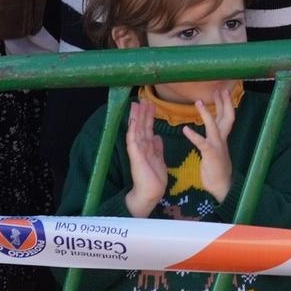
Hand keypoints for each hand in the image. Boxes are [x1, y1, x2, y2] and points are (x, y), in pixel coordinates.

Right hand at [123, 98, 168, 217]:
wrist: (151, 191)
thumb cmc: (154, 177)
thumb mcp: (158, 158)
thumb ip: (157, 147)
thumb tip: (157, 136)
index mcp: (147, 146)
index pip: (147, 127)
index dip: (148, 116)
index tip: (149, 103)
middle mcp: (141, 146)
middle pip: (141, 126)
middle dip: (142, 112)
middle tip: (142, 98)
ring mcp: (137, 150)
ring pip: (136, 130)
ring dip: (136, 117)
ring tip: (136, 104)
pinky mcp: (136, 156)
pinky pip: (132, 141)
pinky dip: (132, 131)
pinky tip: (132, 121)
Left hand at [181, 95, 236, 201]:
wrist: (221, 186)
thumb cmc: (217, 169)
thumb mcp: (217, 150)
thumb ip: (214, 139)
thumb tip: (212, 132)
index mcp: (223, 138)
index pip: (226, 116)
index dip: (225, 104)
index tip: (222, 92)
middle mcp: (222, 139)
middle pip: (227, 116)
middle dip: (224, 103)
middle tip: (221, 90)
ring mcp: (217, 145)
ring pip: (213, 125)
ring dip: (206, 114)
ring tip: (198, 103)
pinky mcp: (210, 154)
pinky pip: (202, 142)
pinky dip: (194, 135)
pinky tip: (185, 129)